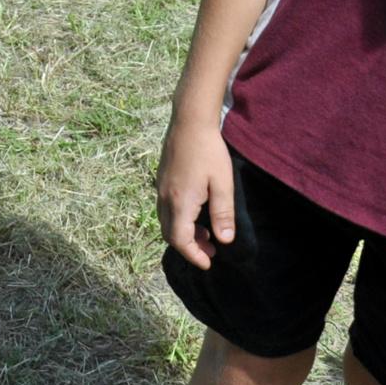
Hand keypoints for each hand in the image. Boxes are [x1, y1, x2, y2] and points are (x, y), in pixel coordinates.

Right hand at [156, 113, 235, 270]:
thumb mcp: (222, 183)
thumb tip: (225, 240)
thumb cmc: (209, 151)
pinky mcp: (161, 180)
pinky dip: (179, 220)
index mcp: (180, 202)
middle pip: (169, 234)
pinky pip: (165, 209)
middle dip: (189, 247)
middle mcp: (165, 198)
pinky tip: (196, 213)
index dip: (194, 255)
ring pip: (166, 222)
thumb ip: (223, 214)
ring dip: (183, 233)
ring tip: (207, 233)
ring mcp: (160, 188)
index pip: (180, 240)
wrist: (189, 121)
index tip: (209, 263)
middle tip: (211, 251)